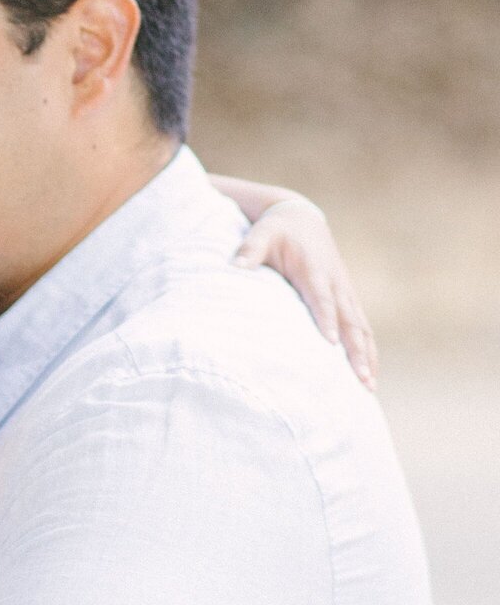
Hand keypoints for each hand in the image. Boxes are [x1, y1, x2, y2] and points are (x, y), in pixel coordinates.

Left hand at [234, 196, 376, 388]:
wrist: (300, 217)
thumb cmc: (277, 229)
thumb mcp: (262, 233)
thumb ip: (250, 249)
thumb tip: (235, 266)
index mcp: (315, 270)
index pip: (322, 299)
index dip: (327, 320)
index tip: (330, 343)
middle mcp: (336, 283)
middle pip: (349, 321)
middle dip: (356, 350)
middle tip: (360, 378)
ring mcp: (345, 292)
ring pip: (361, 328)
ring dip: (367, 356)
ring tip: (369, 387)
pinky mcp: (347, 298)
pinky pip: (362, 327)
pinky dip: (368, 350)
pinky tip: (369, 374)